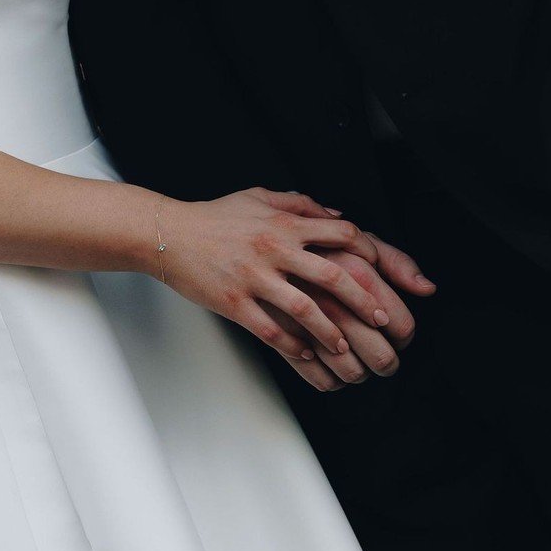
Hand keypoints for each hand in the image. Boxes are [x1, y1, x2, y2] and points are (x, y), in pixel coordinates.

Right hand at [159, 188, 431, 392]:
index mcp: (284, 224)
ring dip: (331, 332)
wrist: (169, 235)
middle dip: (362, 300)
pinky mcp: (234, 302)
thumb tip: (336, 215)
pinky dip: (292, 346)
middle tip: (380, 319)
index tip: (381, 271)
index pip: (341, 234)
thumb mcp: (259, 197)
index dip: (367, 253)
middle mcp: (274, 250)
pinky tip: (305, 354)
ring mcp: (254, 279)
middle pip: (333, 275)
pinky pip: (270, 330)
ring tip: (344, 347)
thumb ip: (299, 204)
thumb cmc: (215, 217)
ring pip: (306, 310)